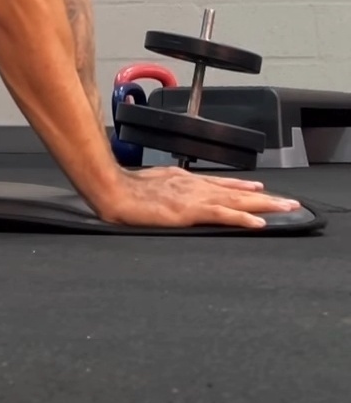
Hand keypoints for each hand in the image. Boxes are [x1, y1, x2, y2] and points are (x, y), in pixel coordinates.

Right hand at [100, 166, 301, 230]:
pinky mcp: (189, 211)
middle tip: (289, 202)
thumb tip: (173, 199)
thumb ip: (167, 192)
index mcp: (185, 180)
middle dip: (265, 196)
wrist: (112, 190)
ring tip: (285, 208)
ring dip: (264, 204)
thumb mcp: (152, 187)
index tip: (260, 187)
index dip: (243, 186)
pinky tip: (257, 222)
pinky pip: (222, 214)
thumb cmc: (126, 191)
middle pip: (237, 190)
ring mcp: (194, 197)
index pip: (221, 184)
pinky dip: (242, 217)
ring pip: (237, 199)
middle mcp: (194, 185)